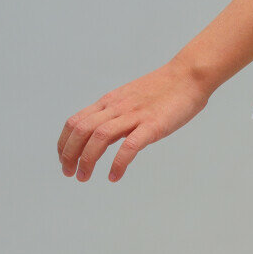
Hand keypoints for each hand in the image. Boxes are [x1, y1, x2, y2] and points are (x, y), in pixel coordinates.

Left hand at [57, 60, 210, 182]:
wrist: (188, 76)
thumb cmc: (164, 90)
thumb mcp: (131, 100)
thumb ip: (116, 116)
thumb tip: (105, 137)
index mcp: (110, 102)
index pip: (76, 122)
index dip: (64, 143)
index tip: (64, 159)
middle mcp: (117, 107)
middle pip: (81, 130)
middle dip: (69, 154)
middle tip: (69, 173)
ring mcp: (134, 115)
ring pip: (99, 137)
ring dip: (87, 159)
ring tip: (84, 177)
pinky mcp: (153, 125)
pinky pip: (130, 146)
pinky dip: (118, 163)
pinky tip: (114, 176)